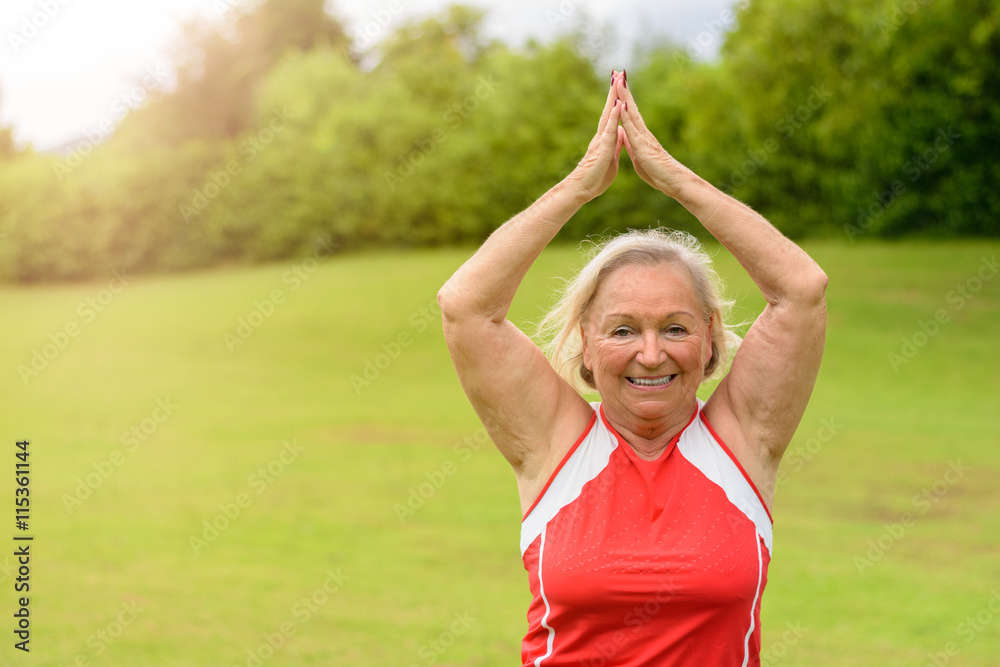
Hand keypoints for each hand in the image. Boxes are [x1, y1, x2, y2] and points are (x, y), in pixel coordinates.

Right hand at [564, 71, 625, 202]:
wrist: (583, 190)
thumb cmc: (595, 178)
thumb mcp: (611, 159)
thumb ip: (616, 146)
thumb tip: (620, 136)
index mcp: (606, 139)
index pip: (612, 115)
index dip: (616, 100)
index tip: (619, 84)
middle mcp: (602, 135)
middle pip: (610, 108)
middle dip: (614, 91)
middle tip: (617, 72)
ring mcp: (602, 139)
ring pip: (609, 113)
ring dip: (613, 96)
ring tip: (617, 79)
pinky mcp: (604, 147)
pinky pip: (611, 128)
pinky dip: (615, 115)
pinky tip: (619, 103)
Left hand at [615, 72, 692, 198]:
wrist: (673, 182)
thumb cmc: (658, 172)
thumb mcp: (638, 156)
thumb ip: (631, 145)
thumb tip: (624, 136)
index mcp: (639, 135)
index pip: (629, 113)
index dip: (622, 99)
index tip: (617, 84)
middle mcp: (642, 132)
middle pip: (630, 106)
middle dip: (623, 90)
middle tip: (617, 72)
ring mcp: (643, 137)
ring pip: (632, 113)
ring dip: (624, 96)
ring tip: (619, 80)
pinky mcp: (643, 146)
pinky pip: (633, 129)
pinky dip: (626, 117)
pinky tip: (622, 105)